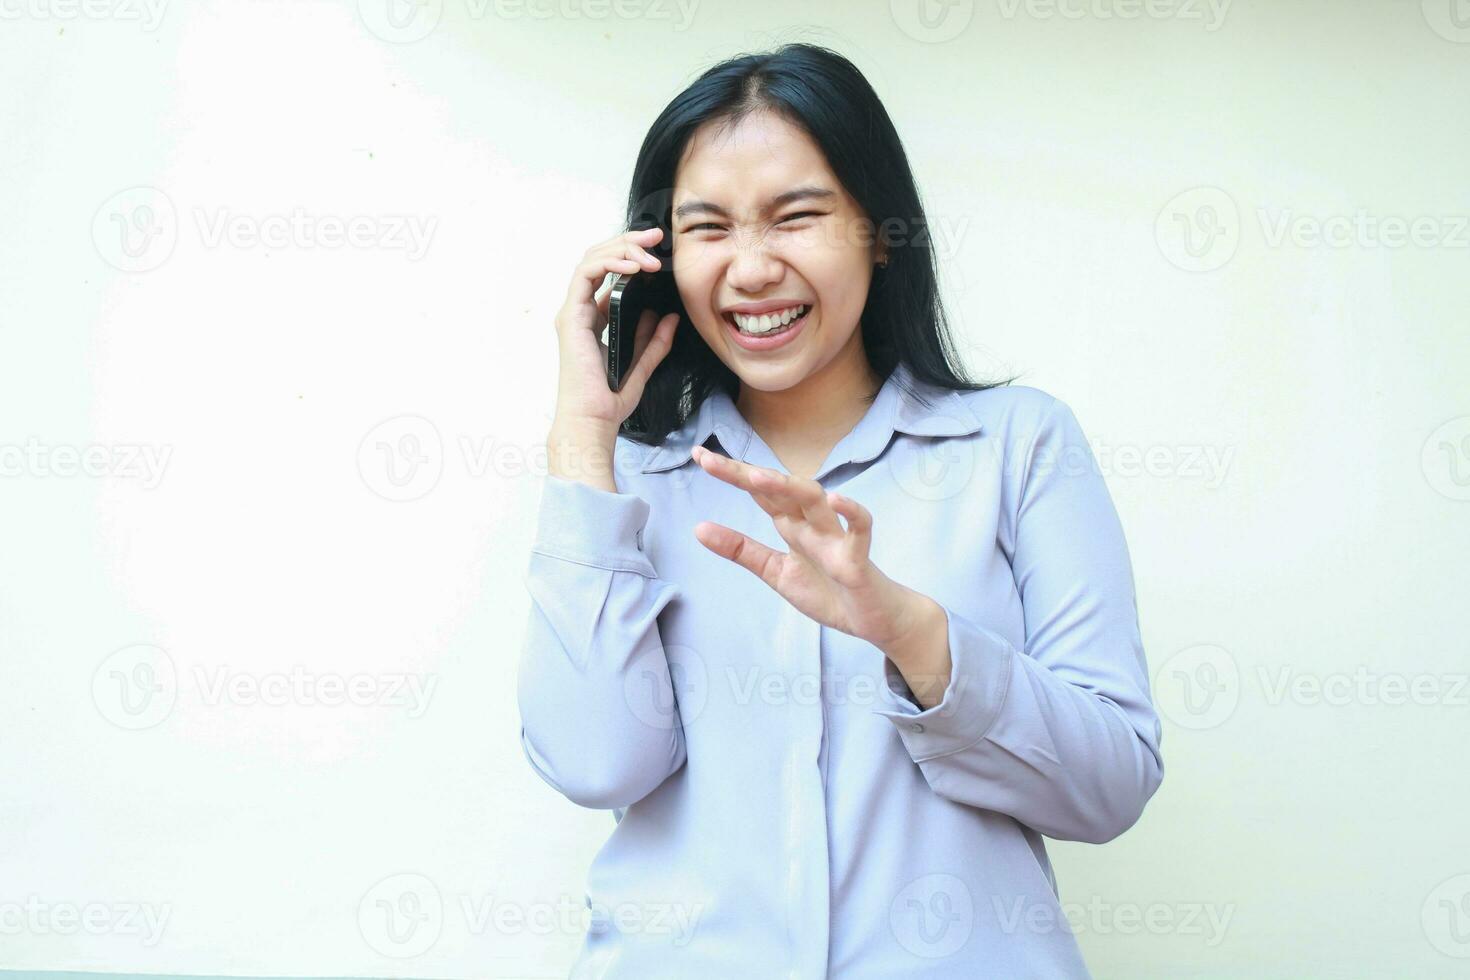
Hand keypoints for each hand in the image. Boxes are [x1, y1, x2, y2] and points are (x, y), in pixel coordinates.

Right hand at [552, 226, 680, 429]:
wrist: (594, 420)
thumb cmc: (610, 400)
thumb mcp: (643, 365)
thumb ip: (655, 341)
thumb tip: (670, 317)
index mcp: (594, 319)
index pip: (609, 272)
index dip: (632, 254)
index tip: (659, 250)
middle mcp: (581, 310)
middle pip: (600, 259)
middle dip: (628, 241)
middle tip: (657, 236)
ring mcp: (573, 312)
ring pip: (592, 260)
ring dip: (622, 248)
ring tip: (649, 251)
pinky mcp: (571, 316)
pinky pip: (586, 275)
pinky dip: (610, 264)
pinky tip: (634, 266)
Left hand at [689, 445, 929, 650]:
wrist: (874, 621)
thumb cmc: (830, 591)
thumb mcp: (776, 572)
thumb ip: (741, 550)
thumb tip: (698, 528)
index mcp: (792, 526)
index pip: (759, 492)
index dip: (731, 473)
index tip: (699, 455)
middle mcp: (812, 524)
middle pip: (779, 490)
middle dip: (746, 474)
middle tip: (709, 460)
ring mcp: (836, 538)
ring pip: (815, 501)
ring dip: (788, 487)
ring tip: (756, 477)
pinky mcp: (859, 559)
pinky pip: (859, 530)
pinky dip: (851, 512)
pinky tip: (835, 499)